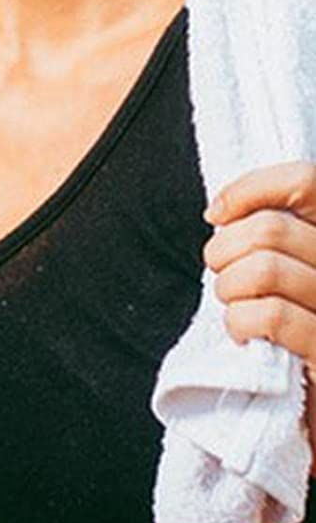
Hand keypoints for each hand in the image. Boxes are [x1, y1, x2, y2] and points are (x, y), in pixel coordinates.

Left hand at [202, 160, 315, 472]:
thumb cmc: (306, 341)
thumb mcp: (297, 280)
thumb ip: (280, 244)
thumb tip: (222, 213)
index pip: (307, 181)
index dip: (252, 187)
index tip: (217, 213)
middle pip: (272, 228)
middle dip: (226, 249)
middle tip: (221, 275)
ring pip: (265, 267)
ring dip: (229, 288)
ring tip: (234, 308)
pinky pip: (270, 315)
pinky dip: (240, 321)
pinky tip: (244, 335)